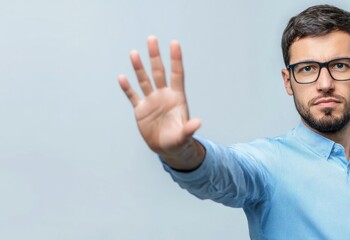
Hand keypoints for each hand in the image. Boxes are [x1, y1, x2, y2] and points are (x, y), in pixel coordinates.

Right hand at [118, 36, 202, 168]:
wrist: (167, 148)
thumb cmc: (179, 141)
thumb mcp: (184, 136)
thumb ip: (189, 129)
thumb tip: (197, 123)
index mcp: (177, 97)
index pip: (177, 74)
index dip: (176, 59)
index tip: (174, 43)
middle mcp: (163, 95)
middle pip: (159, 72)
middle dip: (155, 56)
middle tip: (152, 39)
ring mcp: (151, 101)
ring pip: (144, 80)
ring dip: (139, 67)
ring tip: (134, 53)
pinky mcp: (141, 110)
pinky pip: (132, 96)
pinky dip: (127, 88)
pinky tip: (122, 77)